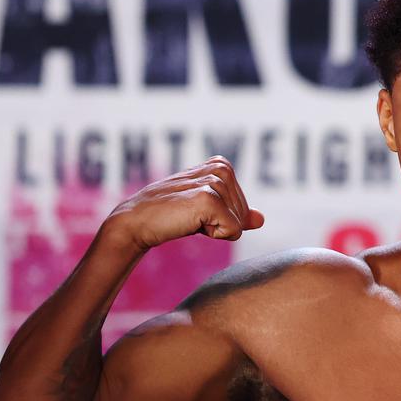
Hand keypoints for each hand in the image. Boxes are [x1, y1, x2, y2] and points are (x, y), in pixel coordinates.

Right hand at [103, 156, 265, 250]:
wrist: (139, 222)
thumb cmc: (170, 215)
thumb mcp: (207, 211)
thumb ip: (235, 214)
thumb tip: (261, 220)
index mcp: (221, 165)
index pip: (243, 205)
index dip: (223, 216)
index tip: (197, 211)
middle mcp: (220, 168)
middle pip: (244, 214)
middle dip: (221, 223)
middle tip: (191, 216)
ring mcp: (214, 181)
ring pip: (239, 223)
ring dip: (215, 229)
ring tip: (189, 217)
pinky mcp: (208, 198)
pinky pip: (233, 230)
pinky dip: (214, 235)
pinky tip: (191, 223)